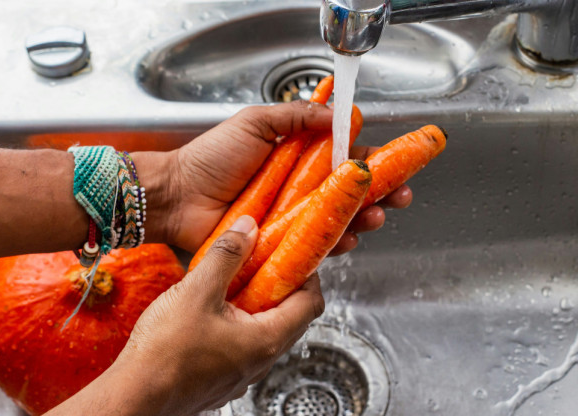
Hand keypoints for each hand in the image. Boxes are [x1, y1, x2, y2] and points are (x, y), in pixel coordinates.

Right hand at [46, 216, 324, 415]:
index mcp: (267, 339)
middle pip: (291, 317)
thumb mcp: (197, 291)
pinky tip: (211, 310)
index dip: (308, 274)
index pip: (312, 302)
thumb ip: (226, 255)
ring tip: (234, 282)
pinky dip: (237, 323)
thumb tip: (248, 228)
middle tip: (263, 262)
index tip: (293, 254)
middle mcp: (261, 361)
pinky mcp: (222, 379)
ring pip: (265, 331)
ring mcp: (242, 373)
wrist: (134, 397)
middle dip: (280, 286)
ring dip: (257, 305)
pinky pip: (242, 345)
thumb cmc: (165, 354)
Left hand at [145, 101, 411, 253]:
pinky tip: (348, 240)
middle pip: (349, 193)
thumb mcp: (255, 122)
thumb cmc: (210, 159)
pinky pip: (315, 247)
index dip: (371, 162)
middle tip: (399, 197)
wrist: (178, 197)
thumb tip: (336, 113)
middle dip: (380, 196)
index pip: (343, 158)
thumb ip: (296, 115)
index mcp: (297, 157)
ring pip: (338, 221)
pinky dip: (335, 246)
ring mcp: (291, 219)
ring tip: (375, 218)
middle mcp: (298, 188)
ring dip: (364, 220)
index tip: (395, 164)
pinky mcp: (281, 245)